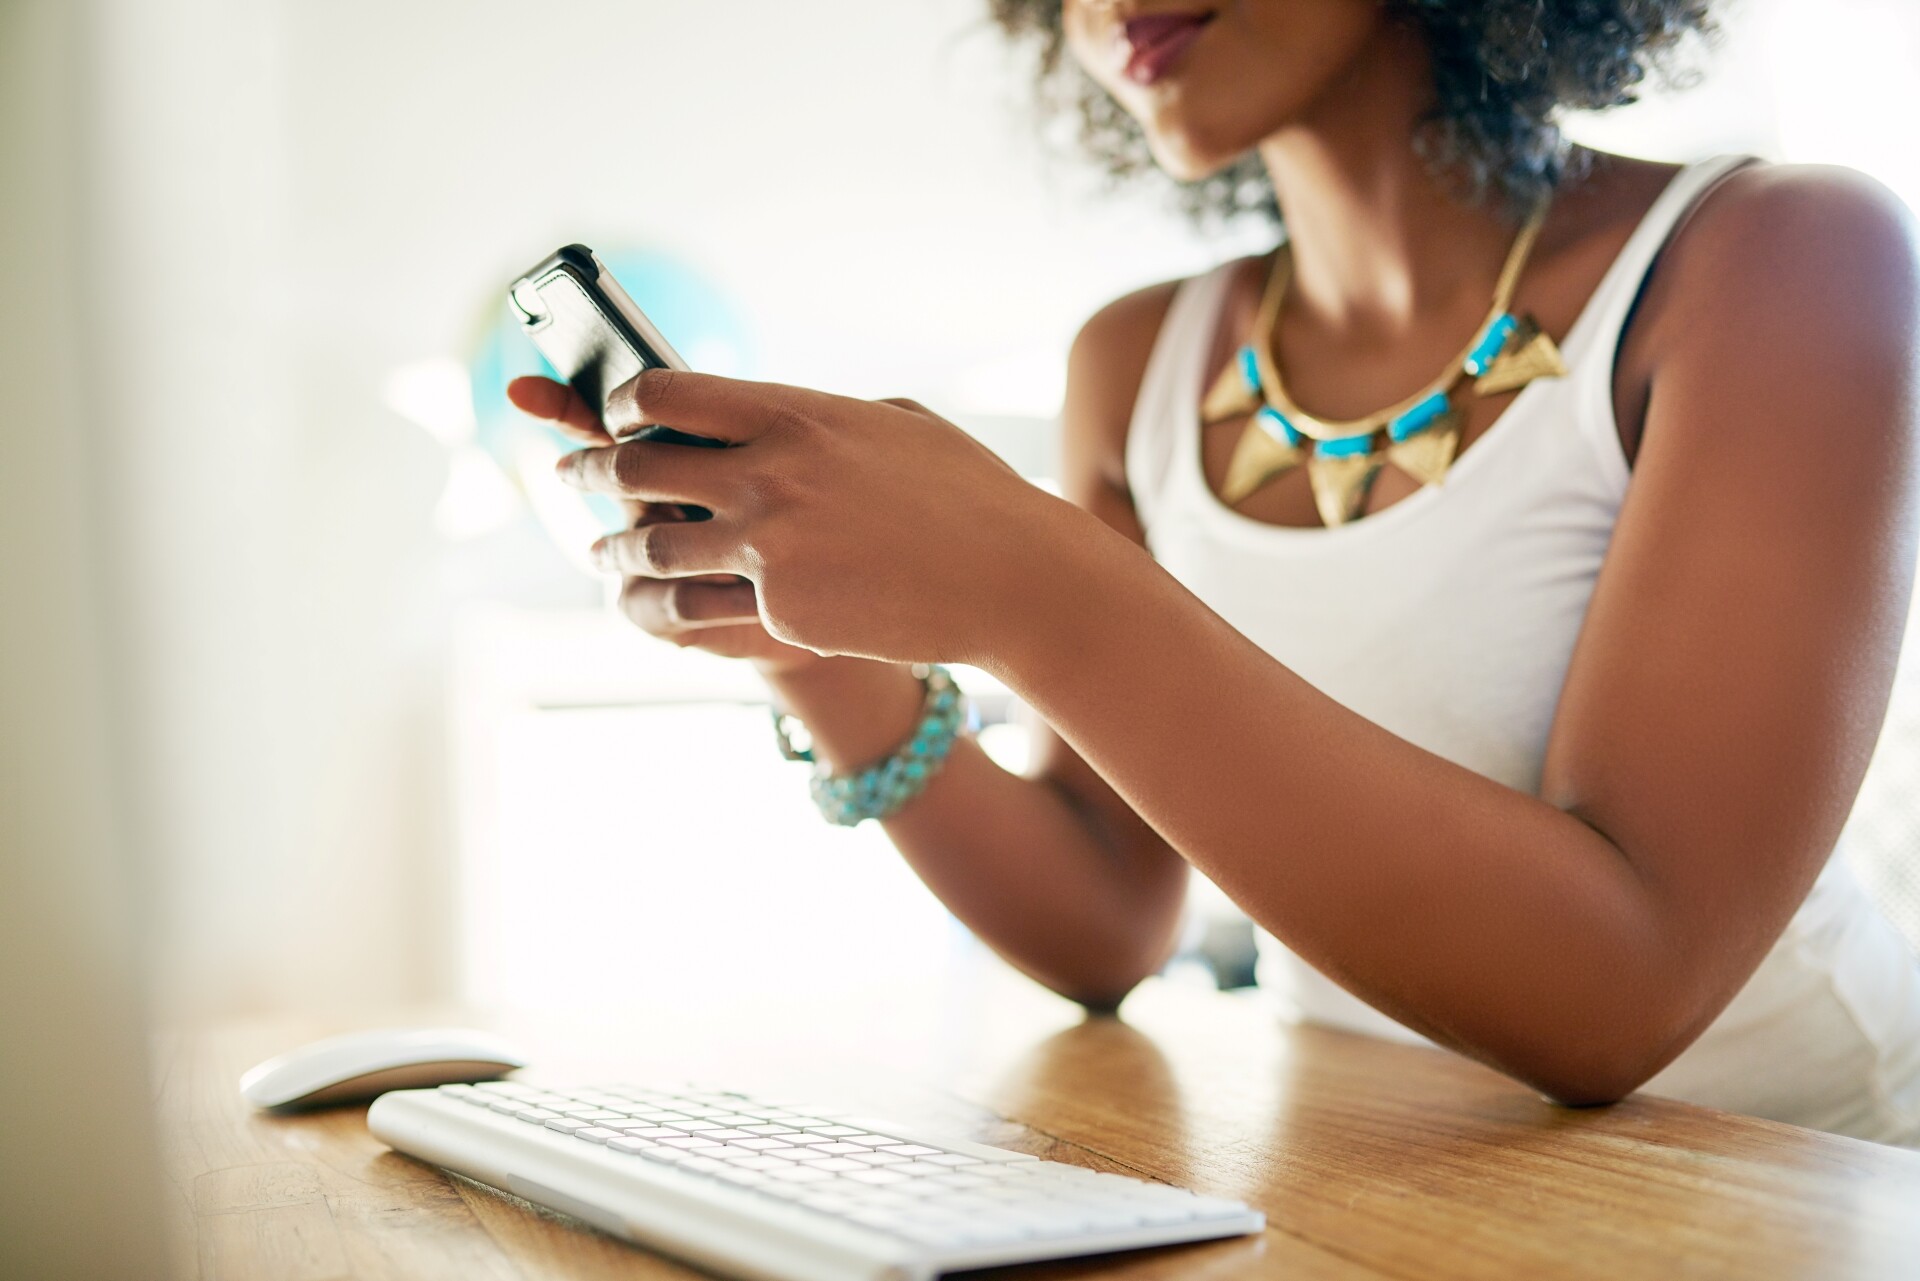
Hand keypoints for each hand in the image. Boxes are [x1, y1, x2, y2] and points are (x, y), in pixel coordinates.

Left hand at [549, 368, 1065, 665]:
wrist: (1013, 578)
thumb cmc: (967, 494)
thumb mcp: (896, 424)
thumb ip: (823, 417)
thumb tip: (778, 418)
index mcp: (792, 414)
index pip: (665, 394)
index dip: (626, 405)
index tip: (618, 417)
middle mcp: (767, 473)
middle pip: (637, 467)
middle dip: (592, 472)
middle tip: (571, 477)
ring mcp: (768, 547)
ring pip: (651, 549)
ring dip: (613, 551)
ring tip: (602, 555)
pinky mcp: (780, 611)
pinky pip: (706, 609)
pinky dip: (676, 609)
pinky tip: (658, 610)